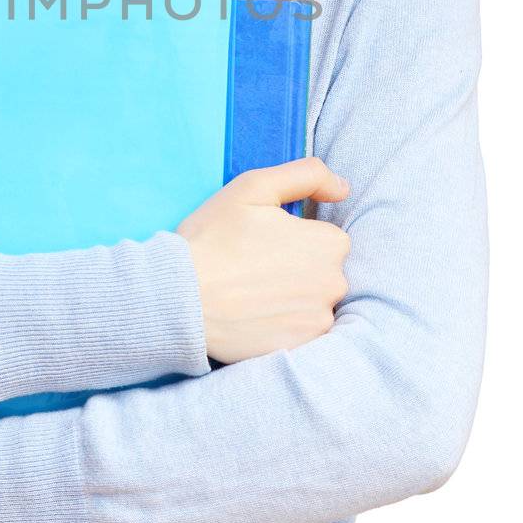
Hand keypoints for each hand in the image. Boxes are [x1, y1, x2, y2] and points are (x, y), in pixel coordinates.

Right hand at [176, 156, 351, 363]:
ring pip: (311, 301)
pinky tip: (253, 315)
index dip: (293, 236)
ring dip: (290, 297)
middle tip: (252, 267)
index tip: (262, 241)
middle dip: (296, 267)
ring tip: (250, 293)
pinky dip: (282, 323)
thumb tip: (343, 188)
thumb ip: (306, 175)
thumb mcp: (254, 187)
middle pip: (322, 270)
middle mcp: (334, 283)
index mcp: (329, 243)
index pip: (325, 237)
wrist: (180, 298)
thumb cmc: (214, 238)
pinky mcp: (301, 347)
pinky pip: (298, 330)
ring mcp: (319, 320)